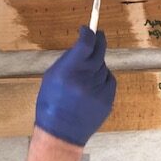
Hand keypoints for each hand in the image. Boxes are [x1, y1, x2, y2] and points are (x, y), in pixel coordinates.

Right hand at [35, 26, 115, 145]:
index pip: (86, 43)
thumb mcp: (52, 75)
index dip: (89, 32)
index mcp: (69, 71)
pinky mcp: (108, 99)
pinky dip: (102, 78)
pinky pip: (109, 80)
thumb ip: (68, 59)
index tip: (87, 28)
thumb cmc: (51, 102)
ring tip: (84, 77)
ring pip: (103, 66)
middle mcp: (86, 78)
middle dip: (99, 40)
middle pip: (100, 51)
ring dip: (96, 65)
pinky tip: (91, 87)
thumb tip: (82, 44)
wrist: (60, 132)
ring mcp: (99, 90)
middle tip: (98, 35)